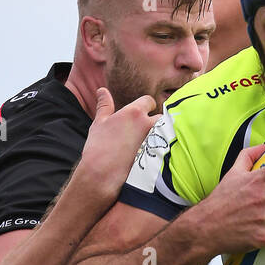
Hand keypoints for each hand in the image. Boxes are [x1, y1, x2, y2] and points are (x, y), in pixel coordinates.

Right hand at [74, 87, 158, 204]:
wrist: (102, 174)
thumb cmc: (98, 147)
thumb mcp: (99, 122)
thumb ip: (104, 105)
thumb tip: (102, 90)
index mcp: (134, 112)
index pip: (149, 101)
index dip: (146, 106)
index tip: (142, 114)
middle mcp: (148, 124)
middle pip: (161, 117)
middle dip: (156, 122)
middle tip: (146, 132)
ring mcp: (155, 140)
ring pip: (166, 133)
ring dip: (161, 136)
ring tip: (151, 144)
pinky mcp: (158, 155)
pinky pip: (166, 149)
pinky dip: (162, 150)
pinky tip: (154, 156)